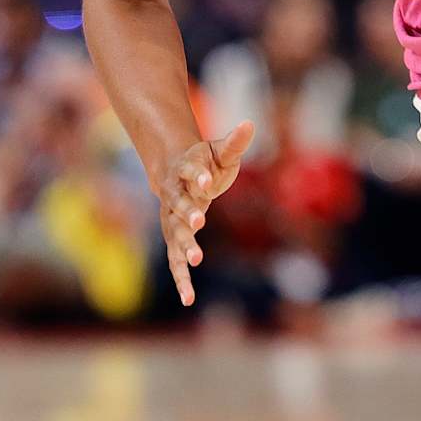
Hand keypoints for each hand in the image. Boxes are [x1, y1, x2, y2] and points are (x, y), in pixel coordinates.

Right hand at [157, 119, 253, 306]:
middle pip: (178, 204)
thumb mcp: (219, 151)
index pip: (190, 171)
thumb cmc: (202, 161)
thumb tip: (250, 123)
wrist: (174, 173)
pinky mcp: (173, 239)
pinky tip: (188, 299)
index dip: (199, 175)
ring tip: (196, 260)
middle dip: (187, 212)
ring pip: (174, 234)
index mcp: (184, 170)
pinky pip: (175, 260)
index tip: (208, 180)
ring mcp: (170, 218)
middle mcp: (173, 195)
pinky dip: (181, 279)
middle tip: (199, 221)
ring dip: (184, 246)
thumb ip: (234, 142)